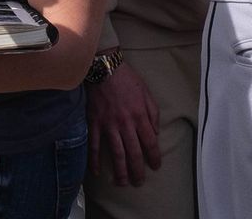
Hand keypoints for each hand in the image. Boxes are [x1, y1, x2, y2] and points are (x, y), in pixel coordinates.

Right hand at [88, 62, 162, 186]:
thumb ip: (153, 113)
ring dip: (120, 171)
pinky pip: (95, 145)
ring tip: (122, 183)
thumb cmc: (127, 79)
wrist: (104, 68)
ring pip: (116, 153)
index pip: (150, 142)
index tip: (156, 167)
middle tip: (139, 182)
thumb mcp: (147, 93)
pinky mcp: (95, 123)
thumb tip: (155, 133)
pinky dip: (95, 160)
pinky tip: (97, 172)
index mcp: (140, 116)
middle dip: (137, 170)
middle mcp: (126, 124)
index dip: (154, 157)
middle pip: (134, 153)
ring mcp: (109, 125)